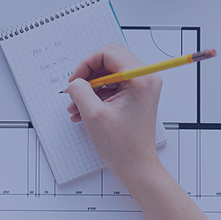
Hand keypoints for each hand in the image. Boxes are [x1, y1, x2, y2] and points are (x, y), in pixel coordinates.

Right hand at [64, 43, 162, 186]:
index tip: (75, 80)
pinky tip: (84, 110)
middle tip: (76, 89)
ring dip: (91, 86)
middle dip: (88, 75)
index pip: (108, 53)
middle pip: (109, 59)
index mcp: (140, 79)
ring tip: (76, 106)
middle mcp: (145, 78)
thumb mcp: (93, 115)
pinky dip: (97, 94)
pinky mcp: (137, 95)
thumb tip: (74, 81)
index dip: (86, 64)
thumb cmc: (123, 145)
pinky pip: (113, 84)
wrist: (137, 166)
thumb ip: (80, 91)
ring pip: (110, 72)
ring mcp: (142, 86)